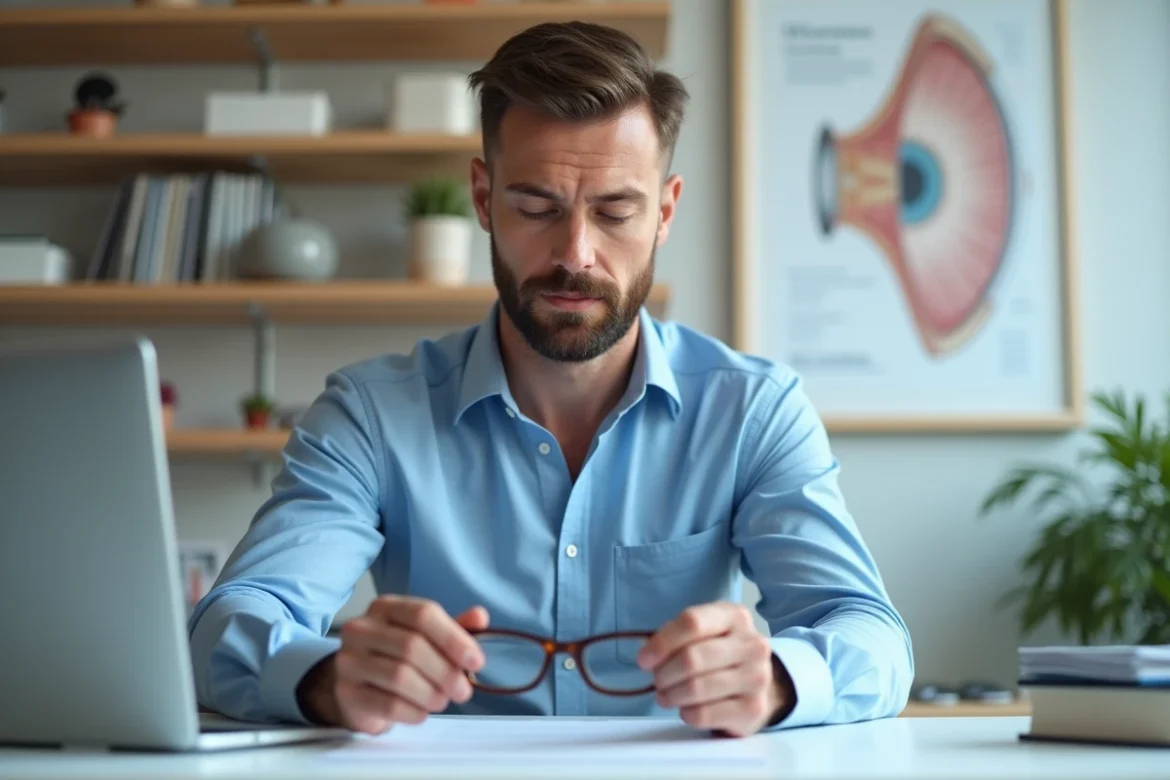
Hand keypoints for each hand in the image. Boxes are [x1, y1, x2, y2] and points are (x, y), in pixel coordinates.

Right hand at [297, 596, 488, 733]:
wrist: (357, 687)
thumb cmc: (396, 657)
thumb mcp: (426, 638)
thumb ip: (454, 628)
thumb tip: (480, 616)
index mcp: (386, 607)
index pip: (423, 614)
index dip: (453, 638)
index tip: (476, 661)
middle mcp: (362, 628)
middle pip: (411, 646)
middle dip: (445, 672)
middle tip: (463, 691)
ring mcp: (349, 660)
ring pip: (399, 676)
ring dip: (431, 693)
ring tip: (442, 701)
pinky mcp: (346, 692)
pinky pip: (387, 704)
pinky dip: (413, 712)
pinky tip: (422, 712)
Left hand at [638, 601, 793, 736]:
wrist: (757, 685)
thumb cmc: (720, 653)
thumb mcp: (704, 633)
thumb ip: (677, 637)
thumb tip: (648, 657)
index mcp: (735, 616)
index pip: (692, 622)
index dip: (662, 642)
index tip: (644, 659)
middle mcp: (752, 644)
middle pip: (692, 658)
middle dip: (664, 673)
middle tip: (657, 681)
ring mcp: (757, 678)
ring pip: (696, 688)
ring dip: (671, 695)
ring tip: (667, 695)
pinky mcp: (753, 709)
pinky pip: (704, 714)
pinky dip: (686, 713)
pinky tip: (687, 708)